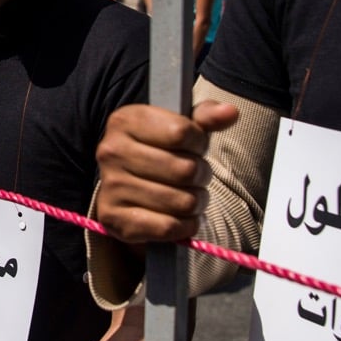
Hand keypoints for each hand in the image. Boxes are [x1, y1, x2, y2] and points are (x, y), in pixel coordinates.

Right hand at [95, 101, 239, 243]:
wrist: (126, 187)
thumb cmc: (159, 152)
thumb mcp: (179, 126)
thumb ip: (206, 117)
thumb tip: (230, 112)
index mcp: (125, 120)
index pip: (182, 132)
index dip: (199, 143)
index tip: (194, 147)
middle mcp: (111, 151)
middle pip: (185, 170)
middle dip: (200, 176)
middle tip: (194, 177)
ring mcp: (110, 186)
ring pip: (182, 202)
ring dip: (195, 204)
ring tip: (187, 196)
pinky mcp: (114, 218)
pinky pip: (169, 227)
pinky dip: (184, 226)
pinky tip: (178, 217)